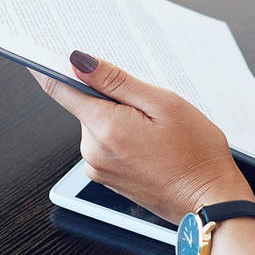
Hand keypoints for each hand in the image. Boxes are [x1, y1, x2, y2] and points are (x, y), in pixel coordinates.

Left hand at [41, 50, 252, 223]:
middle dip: (111, 96)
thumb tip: (78, 62)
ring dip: (121, 117)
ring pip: (98, 124)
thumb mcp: (164, 103)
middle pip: (86, 105)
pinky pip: (106, 143)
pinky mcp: (107, 178)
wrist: (208, 201)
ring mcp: (98, 168)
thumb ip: (117, 81)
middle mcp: (93, 151)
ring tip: (157, 129)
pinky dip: (123, 135)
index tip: (45, 52)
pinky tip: (152, 143)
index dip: (52, 67)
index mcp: (105, 128)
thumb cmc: (195, 154)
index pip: (60, 89)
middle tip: (148, 103)